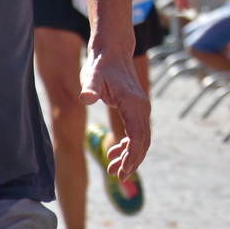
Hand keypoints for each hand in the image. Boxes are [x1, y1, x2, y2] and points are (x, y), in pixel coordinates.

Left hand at [81, 45, 149, 180]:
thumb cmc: (101, 65)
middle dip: (132, 161)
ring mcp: (140, 108)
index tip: (122, 172)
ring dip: (130, 156)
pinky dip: (129, 146)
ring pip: (142, 139)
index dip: (132, 156)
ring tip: (112, 169)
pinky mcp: (135, 109)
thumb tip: (86, 98)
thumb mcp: (93, 75)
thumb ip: (90, 88)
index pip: (138, 136)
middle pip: (143, 141)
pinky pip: (137, 133)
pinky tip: (115, 152)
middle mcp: (141, 107)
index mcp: (133, 103)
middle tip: (117, 177)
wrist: (112, 51)